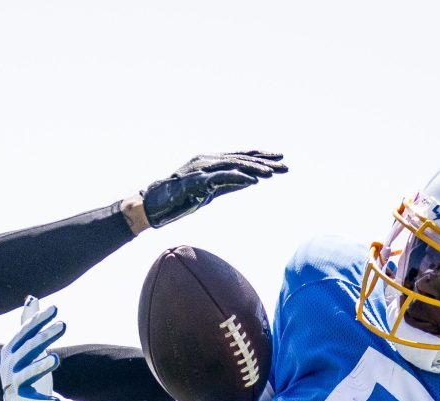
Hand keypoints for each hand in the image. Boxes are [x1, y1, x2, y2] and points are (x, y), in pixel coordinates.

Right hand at [0, 296, 65, 400]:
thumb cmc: (25, 369)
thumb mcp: (26, 347)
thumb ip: (29, 324)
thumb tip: (32, 298)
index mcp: (10, 350)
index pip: (25, 331)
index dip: (39, 320)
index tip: (55, 309)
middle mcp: (10, 365)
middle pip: (28, 349)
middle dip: (45, 336)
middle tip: (63, 325)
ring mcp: (14, 384)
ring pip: (28, 373)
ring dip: (41, 366)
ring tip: (56, 359)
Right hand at [141, 151, 286, 227]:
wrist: (155, 205)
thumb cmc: (180, 199)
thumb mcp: (210, 190)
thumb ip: (228, 183)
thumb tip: (248, 181)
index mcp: (211, 160)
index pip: (241, 156)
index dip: (261, 156)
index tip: (279, 160)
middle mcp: (207, 160)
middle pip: (241, 158)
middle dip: (264, 162)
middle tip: (284, 166)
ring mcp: (201, 169)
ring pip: (234, 165)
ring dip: (254, 169)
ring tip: (272, 174)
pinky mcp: (196, 181)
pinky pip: (221, 178)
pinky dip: (238, 178)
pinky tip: (252, 181)